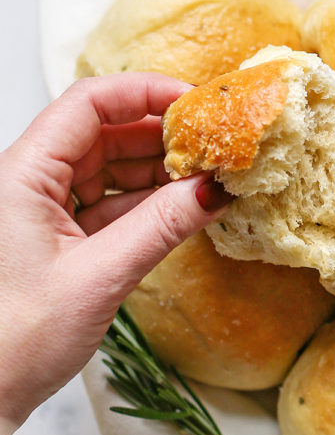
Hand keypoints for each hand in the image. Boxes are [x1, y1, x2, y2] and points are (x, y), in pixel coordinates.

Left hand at [0, 73, 231, 434]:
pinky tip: (182, 208)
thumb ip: (161, 226)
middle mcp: (28, 181)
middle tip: (214, 145)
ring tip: (207, 178)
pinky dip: (145, 204)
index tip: (195, 104)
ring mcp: (41, 208)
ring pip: (108, 167)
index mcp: (22, 174)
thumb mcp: (99, 277)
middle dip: (160, 135)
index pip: (87, 104)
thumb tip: (214, 189)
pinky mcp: (56, 236)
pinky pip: (107, 203)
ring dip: (157, 172)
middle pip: (102, 132)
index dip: (143, 92)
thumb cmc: (15, 341)